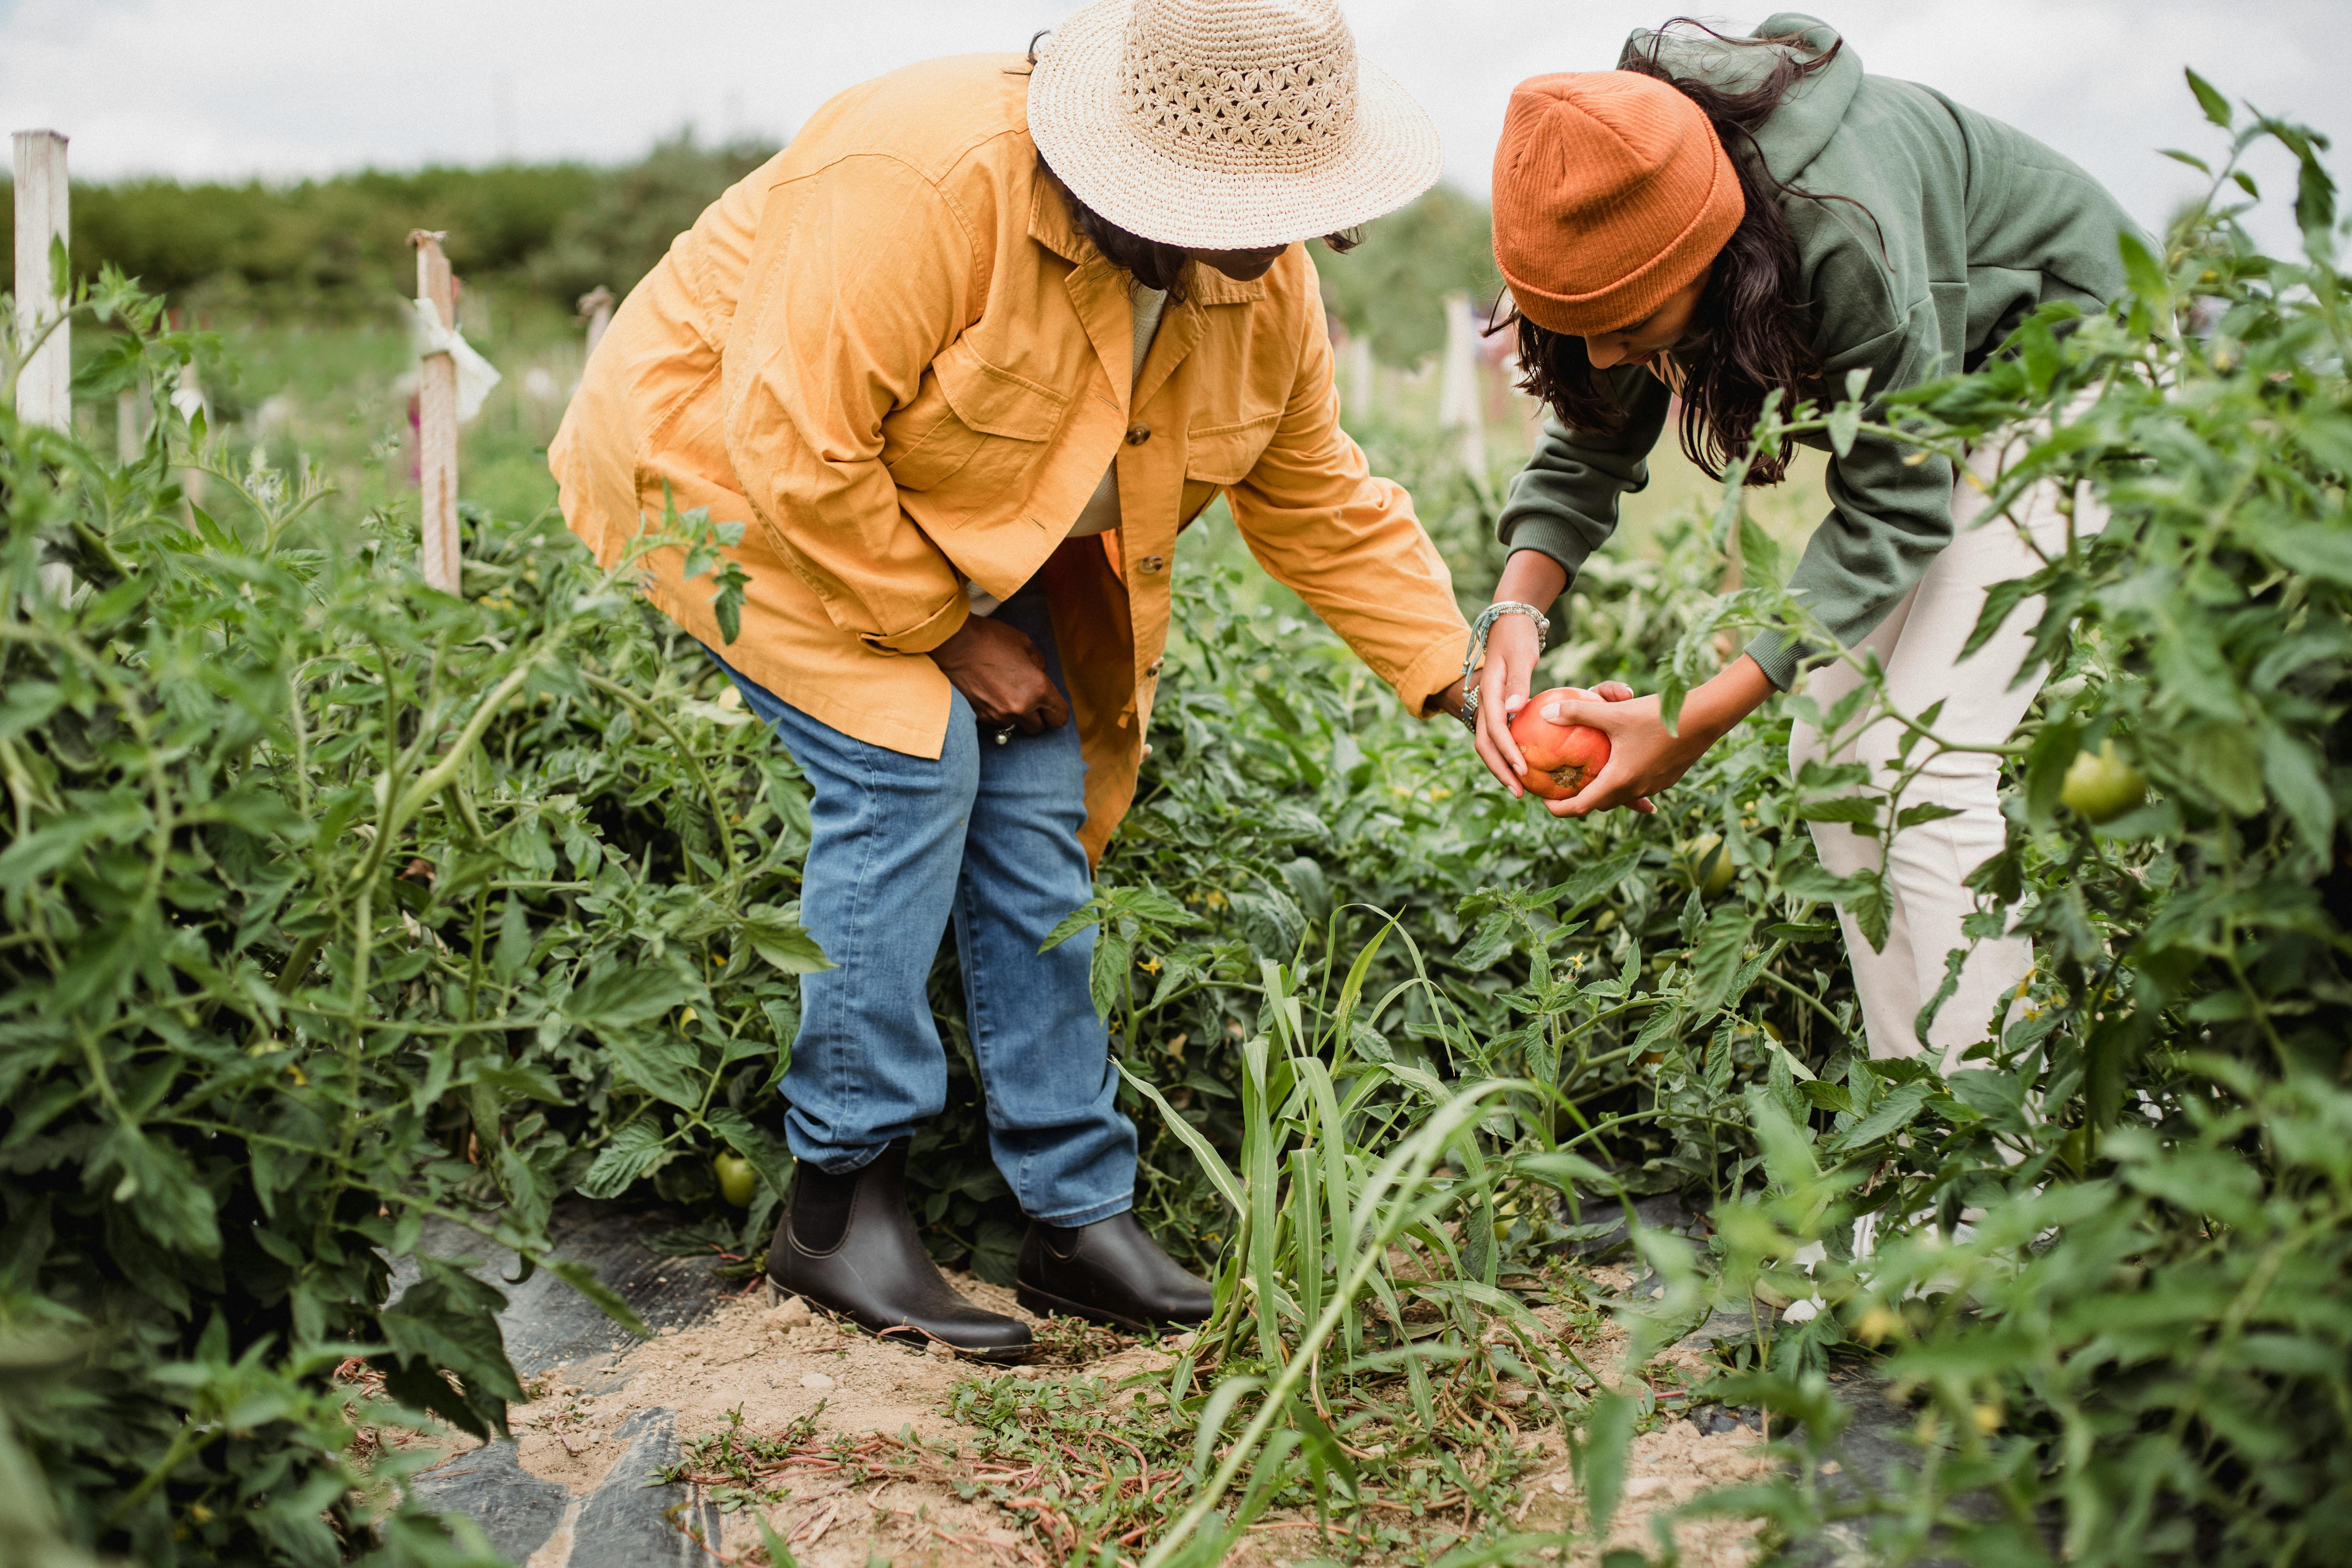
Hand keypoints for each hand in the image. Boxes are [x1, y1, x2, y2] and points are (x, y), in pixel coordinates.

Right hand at [929, 616, 1068, 735]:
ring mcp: (998, 715)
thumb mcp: (1025, 643)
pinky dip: (998, 713)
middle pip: (1038, 728)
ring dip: (1016, 716)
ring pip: (1016, 727)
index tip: (1052, 708)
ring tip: (1007, 694)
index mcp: (1038, 689)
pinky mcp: (980, 717)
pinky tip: (991, 695)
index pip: (1059, 717)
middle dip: (1037, 717)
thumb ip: (1039, 664)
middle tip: (1030, 701)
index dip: (1057, 713)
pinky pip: (996, 722)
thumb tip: (1041, 675)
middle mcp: (1020, 707)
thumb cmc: (991, 639)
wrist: (954, 643)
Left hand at [1536, 655, 1775, 817]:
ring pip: (1621, 795)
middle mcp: (1637, 788)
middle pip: (1600, 804)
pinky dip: (1625, 781)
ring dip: (1604, 790)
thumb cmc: (1657, 716)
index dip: (1559, 808)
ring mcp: (1655, 785)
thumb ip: (1578, 713)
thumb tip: (1546, 712)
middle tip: (1563, 786)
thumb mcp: (1614, 713)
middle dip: (1579, 799)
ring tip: (1589, 775)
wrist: (1706, 717)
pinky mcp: (1668, 777)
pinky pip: (1639, 786)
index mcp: (1619, 781)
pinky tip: (1623, 764)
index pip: (1581, 807)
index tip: (1544, 802)